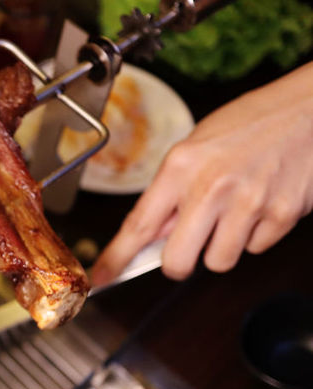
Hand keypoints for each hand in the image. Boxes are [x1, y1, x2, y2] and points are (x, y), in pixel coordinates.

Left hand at [93, 62, 312, 285]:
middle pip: (178, 262)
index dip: (116, 257)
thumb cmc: (252, 122)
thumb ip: (174, 191)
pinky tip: (261, 203)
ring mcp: (249, 203)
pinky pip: (256, 248)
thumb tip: (156, 234)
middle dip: (178, 263)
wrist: (310, 107)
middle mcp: (212, 187)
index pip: (139, 224)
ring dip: (222, 246)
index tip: (100, 277)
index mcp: (182, 166)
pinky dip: (256, 234)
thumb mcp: (197, 146)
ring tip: (234, 211)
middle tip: (187, 247)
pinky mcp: (283, 215)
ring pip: (219, 261)